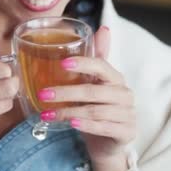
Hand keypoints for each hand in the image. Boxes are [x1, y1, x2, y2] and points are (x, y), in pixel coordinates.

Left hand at [38, 26, 136, 161]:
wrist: (108, 142)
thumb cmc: (98, 108)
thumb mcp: (95, 83)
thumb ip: (95, 59)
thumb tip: (103, 28)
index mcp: (116, 78)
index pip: (101, 66)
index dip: (83, 63)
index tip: (62, 63)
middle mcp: (125, 94)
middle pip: (93, 91)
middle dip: (65, 93)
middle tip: (43, 94)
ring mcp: (128, 114)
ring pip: (95, 111)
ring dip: (69, 112)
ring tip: (47, 114)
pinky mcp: (127, 132)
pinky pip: (103, 127)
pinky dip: (86, 126)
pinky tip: (70, 124)